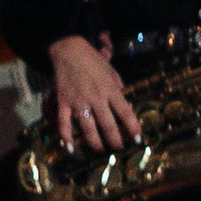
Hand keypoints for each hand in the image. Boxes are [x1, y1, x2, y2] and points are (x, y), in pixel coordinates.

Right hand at [50, 32, 140, 152]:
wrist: (69, 50)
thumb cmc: (93, 62)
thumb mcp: (112, 73)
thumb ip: (118, 90)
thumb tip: (125, 108)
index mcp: (111, 90)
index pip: (125, 113)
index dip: (133, 128)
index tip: (137, 140)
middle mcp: (96, 97)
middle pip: (107, 125)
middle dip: (115, 140)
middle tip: (118, 149)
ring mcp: (78, 101)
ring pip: (87, 128)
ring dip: (94, 143)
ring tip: (100, 151)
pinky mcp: (63, 101)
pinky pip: (64, 122)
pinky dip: (66, 137)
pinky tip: (70, 148)